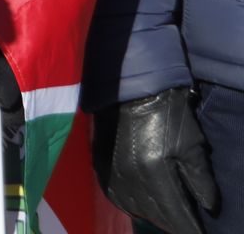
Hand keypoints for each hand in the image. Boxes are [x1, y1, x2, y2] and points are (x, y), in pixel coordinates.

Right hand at [94, 88, 218, 233]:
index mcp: (155, 173)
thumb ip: (201, 180)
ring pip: (134, 210)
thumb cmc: (168, 115)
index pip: (177, 216)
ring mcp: (112, 173)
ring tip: (166, 214)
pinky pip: (116, 197)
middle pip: (156, 216)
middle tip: (186, 223)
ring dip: (152, 215)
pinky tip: (142, 202)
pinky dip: (131, 204)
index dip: (191, 228)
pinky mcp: (100, 166)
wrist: (131, 89)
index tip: (200, 233)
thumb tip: (208, 207)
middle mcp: (130, 178)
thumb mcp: (192, 145)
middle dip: (174, 223)